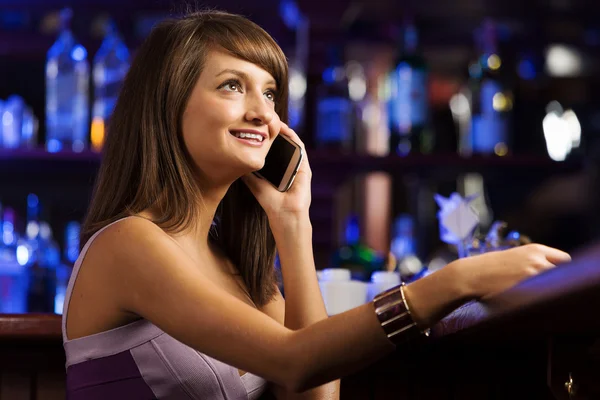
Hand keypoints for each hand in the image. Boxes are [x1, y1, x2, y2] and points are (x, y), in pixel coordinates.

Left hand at [242, 122, 311, 230]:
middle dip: (273, 129)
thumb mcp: (255, 185)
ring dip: (283, 129)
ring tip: (272, 118)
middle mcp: (289, 165)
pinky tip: (283, 128)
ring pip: (291, 141)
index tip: (254, 126)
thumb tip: (236, 162)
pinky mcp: (305, 166)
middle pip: (281, 142)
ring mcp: (298, 165)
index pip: (272, 148)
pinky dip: (292, 136)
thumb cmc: (272, 204)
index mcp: (278, 169)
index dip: (265, 136)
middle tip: (262, 117)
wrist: (285, 216)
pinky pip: (300, 147)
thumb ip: (248, 174)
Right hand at [454, 243, 571, 299]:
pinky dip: (540, 300)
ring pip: (555, 286)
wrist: (470, 275)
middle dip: (558, 280)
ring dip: (550, 291)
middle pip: (564, 273)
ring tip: (537, 295)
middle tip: (547, 288)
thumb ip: (535, 260)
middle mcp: (537, 261)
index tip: (556, 276)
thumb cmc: (490, 266)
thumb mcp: (515, 255)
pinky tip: (529, 301)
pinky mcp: (526, 292)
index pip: (564, 259)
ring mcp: (533, 277)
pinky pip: (543, 297)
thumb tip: (552, 271)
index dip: (561, 269)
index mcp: (535, 249)